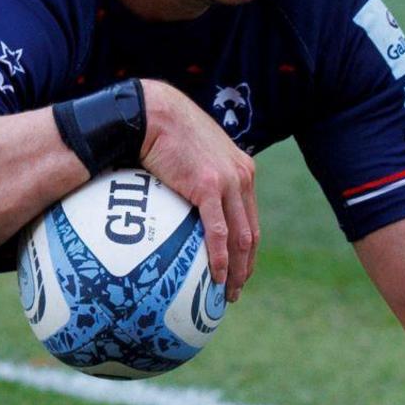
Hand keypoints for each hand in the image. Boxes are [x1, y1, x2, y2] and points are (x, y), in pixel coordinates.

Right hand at [136, 80, 257, 300]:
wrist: (153, 111)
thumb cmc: (163, 129)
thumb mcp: (189, 152)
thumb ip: (194, 175)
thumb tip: (177, 199)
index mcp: (241, 169)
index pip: (250, 216)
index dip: (247, 246)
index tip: (239, 267)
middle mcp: (241, 176)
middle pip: (251, 232)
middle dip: (246, 264)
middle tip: (235, 289)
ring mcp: (228, 182)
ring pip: (240, 237)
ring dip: (236, 269)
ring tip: (227, 293)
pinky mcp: (209, 187)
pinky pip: (218, 232)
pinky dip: (220, 258)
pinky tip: (217, 277)